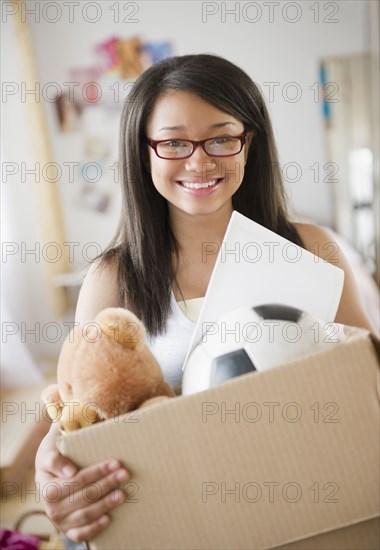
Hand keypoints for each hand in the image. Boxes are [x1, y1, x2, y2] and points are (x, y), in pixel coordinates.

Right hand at [35, 424, 128, 541]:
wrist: (49, 470)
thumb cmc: (54, 456)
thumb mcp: (48, 452)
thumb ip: (55, 460)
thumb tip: (70, 472)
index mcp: (48, 489)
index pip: (78, 480)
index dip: (98, 471)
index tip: (116, 463)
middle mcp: (52, 508)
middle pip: (86, 496)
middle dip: (107, 484)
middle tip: (125, 474)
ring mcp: (60, 521)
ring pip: (86, 515)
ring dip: (106, 504)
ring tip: (122, 493)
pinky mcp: (68, 530)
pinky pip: (81, 534)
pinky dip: (95, 528)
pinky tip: (109, 518)